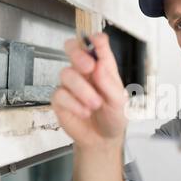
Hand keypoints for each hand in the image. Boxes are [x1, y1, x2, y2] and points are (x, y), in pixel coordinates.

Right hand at [51, 33, 128, 149]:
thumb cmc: (113, 117)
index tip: (97, 41)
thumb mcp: (119, 102)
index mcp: (103, 67)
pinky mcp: (60, 100)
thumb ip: (110, 84)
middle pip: (73, 49)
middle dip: (78, 54)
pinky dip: (74, 104)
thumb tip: (99, 65)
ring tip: (95, 104)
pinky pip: (60, 94)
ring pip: (67, 73)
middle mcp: (85, 72)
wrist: (103, 140)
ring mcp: (71, 85)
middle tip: (89, 66)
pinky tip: (84, 111)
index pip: (98, 46)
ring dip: (83, 89)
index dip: (96, 40)